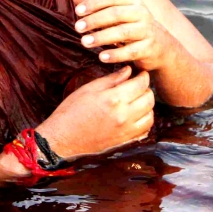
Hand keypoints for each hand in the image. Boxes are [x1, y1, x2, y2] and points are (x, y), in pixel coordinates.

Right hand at [34, 66, 154, 160]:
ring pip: (150, 115)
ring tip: (136, 101)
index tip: (139, 73)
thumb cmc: (71, 112)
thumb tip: (128, 70)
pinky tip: (135, 116)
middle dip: (146, 89)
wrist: (62, 140)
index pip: (141, 84)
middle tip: (137, 86)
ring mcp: (126, 131)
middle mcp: (124, 116)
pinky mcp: (125, 141)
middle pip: (149, 98)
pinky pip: (145, 130)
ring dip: (146, 106)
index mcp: (114, 99)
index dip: (142, 76)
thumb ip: (111, 79)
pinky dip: (144, 121)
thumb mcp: (89, 89)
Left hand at [73, 0, 175, 72]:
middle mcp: (142, 13)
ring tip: (84, 42)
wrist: (161, 47)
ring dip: (102, 37)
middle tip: (77, 28)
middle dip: (95, 20)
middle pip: (116, 14)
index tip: (78, 11)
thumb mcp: (116, 15)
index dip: (94, 3)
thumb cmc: (132, 27)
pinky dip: (116, 54)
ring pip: (123, 32)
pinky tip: (101, 57)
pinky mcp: (150, 48)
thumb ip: (97, 6)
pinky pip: (131, 51)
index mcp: (133, 1)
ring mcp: (148, 30)